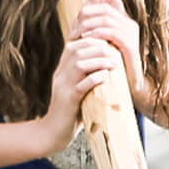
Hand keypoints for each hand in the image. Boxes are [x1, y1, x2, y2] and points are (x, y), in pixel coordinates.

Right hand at [41, 36, 121, 150]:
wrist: (53, 133)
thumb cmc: (71, 110)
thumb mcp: (77, 87)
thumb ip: (86, 73)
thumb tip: (107, 60)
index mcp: (62, 68)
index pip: (73, 43)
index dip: (90, 36)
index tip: (109, 38)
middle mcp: (60, 74)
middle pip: (76, 49)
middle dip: (97, 45)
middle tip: (115, 49)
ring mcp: (62, 86)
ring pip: (78, 64)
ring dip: (99, 60)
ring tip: (115, 62)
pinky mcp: (68, 101)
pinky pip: (80, 85)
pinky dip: (94, 79)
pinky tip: (106, 77)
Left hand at [69, 0, 142, 80]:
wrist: (127, 87)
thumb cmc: (111, 66)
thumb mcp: (101, 43)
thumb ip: (95, 28)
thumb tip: (80, 13)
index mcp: (124, 21)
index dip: (95, 0)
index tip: (80, 15)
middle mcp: (129, 24)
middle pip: (105, 7)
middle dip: (87, 15)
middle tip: (75, 27)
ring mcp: (131, 34)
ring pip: (107, 18)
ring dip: (88, 25)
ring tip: (78, 35)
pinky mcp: (130, 45)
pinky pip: (112, 32)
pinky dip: (96, 33)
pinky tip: (87, 39)